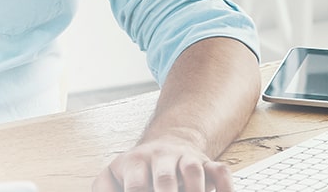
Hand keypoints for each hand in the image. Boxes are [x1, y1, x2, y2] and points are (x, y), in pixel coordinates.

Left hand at [93, 134, 233, 191]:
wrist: (167, 141)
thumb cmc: (136, 169)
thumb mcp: (112, 176)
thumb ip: (103, 189)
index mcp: (134, 162)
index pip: (136, 184)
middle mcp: (160, 157)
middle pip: (164, 178)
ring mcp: (185, 158)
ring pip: (193, 169)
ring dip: (196, 190)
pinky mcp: (207, 163)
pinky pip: (220, 171)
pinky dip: (225, 187)